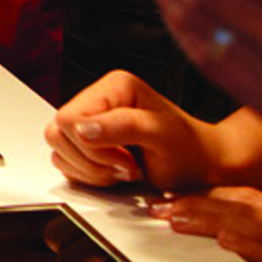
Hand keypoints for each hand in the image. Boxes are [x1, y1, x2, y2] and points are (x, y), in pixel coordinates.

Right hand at [47, 72, 242, 191]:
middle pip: (58, 134)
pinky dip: (87, 175)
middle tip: (127, 165)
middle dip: (92, 160)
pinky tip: (114, 172)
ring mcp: (90, 121)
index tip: (127, 158)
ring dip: (90, 170)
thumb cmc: (191, 150)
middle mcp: (98, 100)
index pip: (70, 119)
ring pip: (58, 149)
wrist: (203, 167)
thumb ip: (123, 126)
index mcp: (113, 87)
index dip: (93, 147)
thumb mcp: (162, 135)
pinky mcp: (86, 143)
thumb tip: (83, 127)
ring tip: (123, 168)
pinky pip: (64, 161)